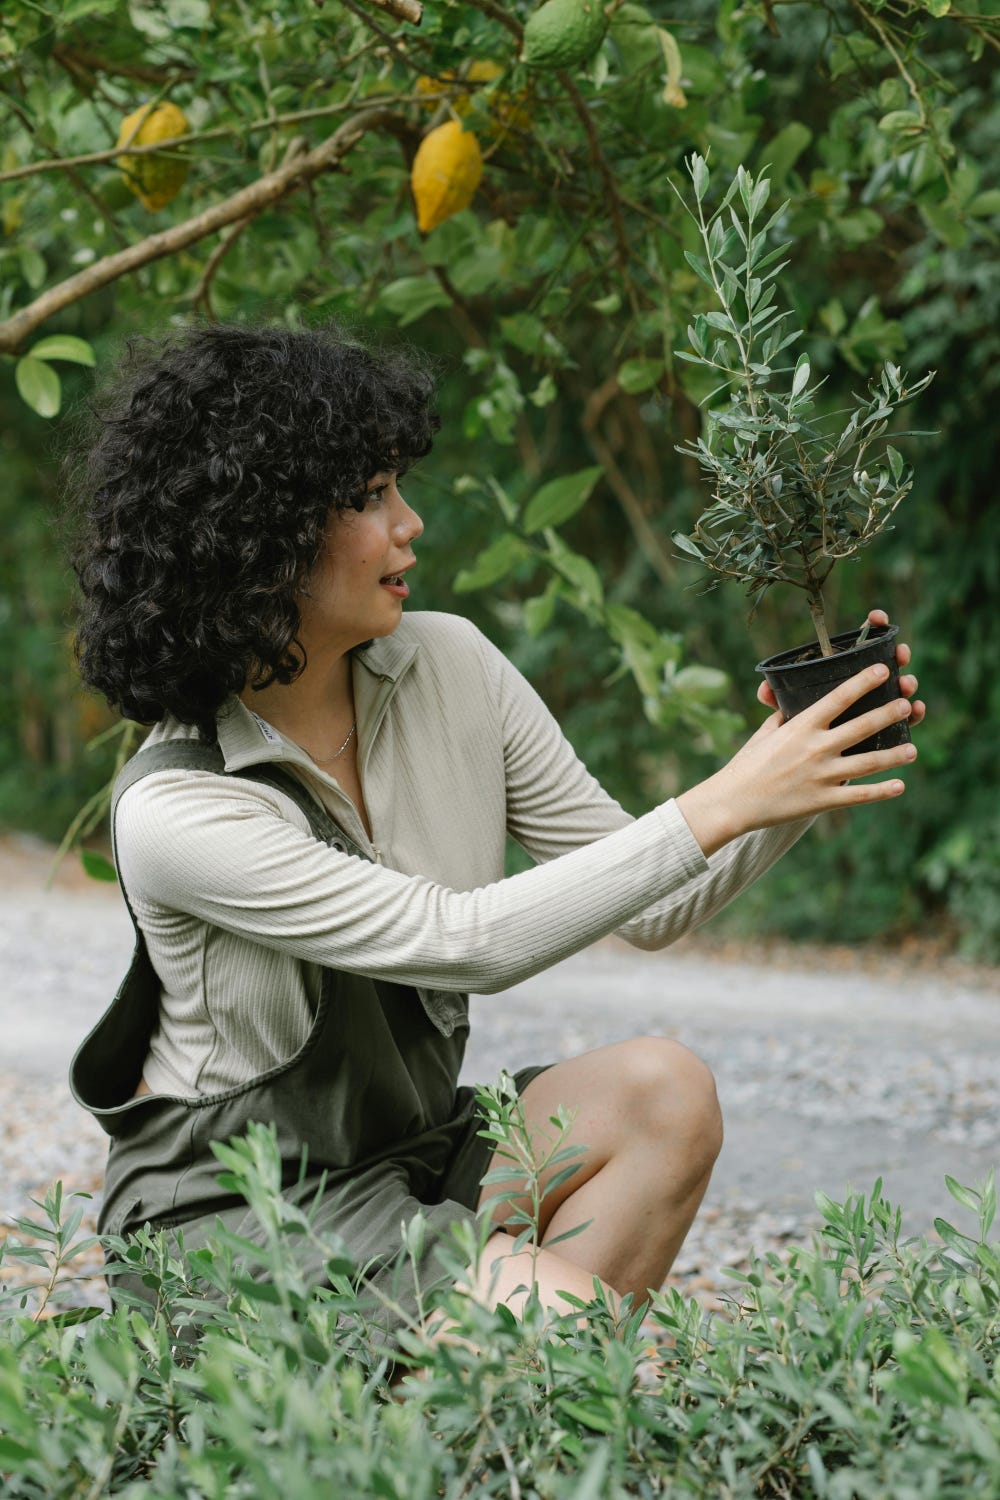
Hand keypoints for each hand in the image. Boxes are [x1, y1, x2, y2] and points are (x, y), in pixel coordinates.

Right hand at [677, 609, 922, 856]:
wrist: (733, 802)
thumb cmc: (746, 765)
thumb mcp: (765, 733)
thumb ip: (784, 717)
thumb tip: (790, 703)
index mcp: (801, 727)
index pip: (838, 698)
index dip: (864, 682)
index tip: (883, 671)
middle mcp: (815, 748)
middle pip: (862, 726)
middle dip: (889, 714)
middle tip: (907, 705)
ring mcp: (822, 775)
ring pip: (868, 762)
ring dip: (894, 754)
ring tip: (912, 749)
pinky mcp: (823, 801)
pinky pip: (859, 795)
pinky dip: (882, 791)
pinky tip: (900, 786)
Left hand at [756, 608, 925, 727]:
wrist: (810, 767)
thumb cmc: (800, 737)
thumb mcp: (790, 717)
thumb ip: (777, 701)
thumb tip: (763, 691)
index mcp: (843, 673)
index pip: (860, 642)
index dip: (872, 625)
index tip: (876, 617)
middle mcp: (867, 686)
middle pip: (887, 664)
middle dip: (897, 655)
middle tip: (900, 653)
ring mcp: (881, 705)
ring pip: (901, 689)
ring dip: (908, 683)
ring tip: (908, 684)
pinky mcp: (891, 729)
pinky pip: (908, 718)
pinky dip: (916, 713)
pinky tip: (918, 709)